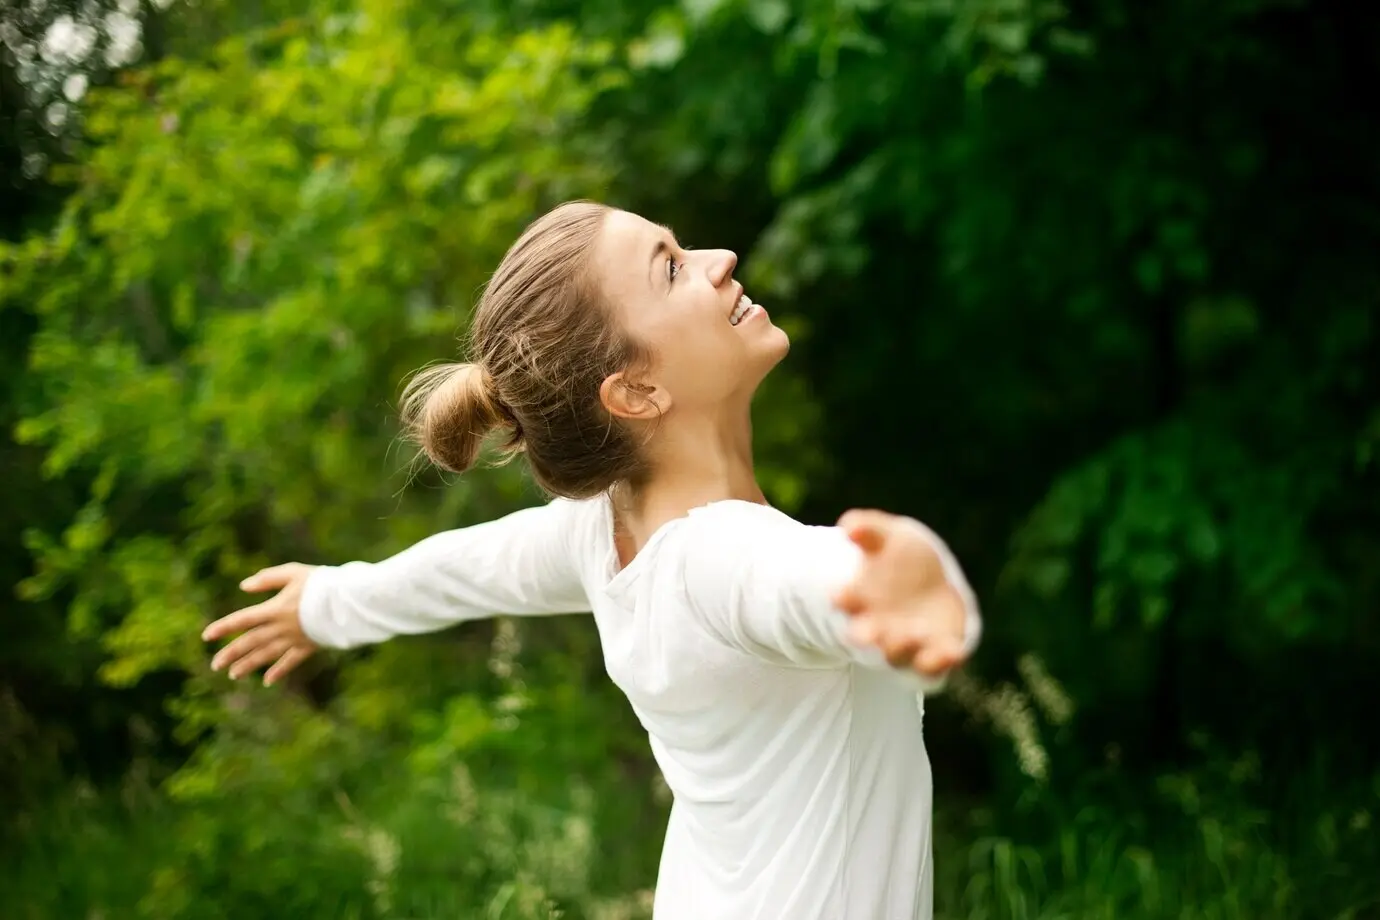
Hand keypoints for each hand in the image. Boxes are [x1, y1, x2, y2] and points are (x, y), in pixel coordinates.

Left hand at [203, 563, 319, 685]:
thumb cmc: (322, 583)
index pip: (242, 620)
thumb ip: (267, 579)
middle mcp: (280, 628)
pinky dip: (279, 671)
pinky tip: (267, 681)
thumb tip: (243, 586)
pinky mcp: (309, 646)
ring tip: (233, 675)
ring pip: (266, 655)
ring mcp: (294, 639)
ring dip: (248, 665)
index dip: (223, 628)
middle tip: (215, 665)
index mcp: (274, 609)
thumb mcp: (293, 572)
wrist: (349, 602)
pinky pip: (291, 662)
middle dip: (231, 654)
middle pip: (250, 642)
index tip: (206, 637)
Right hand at [830, 509, 969, 676]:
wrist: (931, 582)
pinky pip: (933, 665)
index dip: (843, 599)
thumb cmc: (902, 558)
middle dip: (865, 636)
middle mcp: (879, 626)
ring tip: (912, 635)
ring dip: (902, 647)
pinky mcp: (935, 652)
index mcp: (861, 599)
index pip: (847, 601)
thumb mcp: (887, 537)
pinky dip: (941, 662)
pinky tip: (953, 651)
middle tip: (865, 634)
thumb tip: (849, 525)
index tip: (839, 596)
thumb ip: (869, 530)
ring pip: (899, 653)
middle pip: (867, 636)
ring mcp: (906, 643)